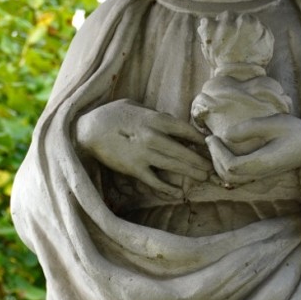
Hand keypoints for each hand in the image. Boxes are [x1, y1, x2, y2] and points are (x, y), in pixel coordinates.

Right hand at [75, 99, 212, 198]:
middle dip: (201, 161)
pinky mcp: (134, 168)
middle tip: (213, 168)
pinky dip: (167, 188)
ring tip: (204, 177)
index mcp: (155, 119)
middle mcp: (153, 136)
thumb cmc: (110, 114)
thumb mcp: (135, 106)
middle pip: (184, 151)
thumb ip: (154, 113)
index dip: (200, 140)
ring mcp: (144, 153)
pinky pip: (155, 181)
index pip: (185, 130)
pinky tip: (178, 193)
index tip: (209, 146)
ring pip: (174, 165)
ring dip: (191, 172)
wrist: (86, 129)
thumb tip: (169, 120)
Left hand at [206, 114, 300, 186]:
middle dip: (215, 158)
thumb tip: (226, 135)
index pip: (231, 166)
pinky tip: (225, 152)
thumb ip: (250, 128)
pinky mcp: (260, 175)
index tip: (213, 136)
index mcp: (262, 163)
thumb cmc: (296, 133)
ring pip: (231, 180)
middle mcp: (259, 174)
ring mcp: (260, 176)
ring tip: (215, 145)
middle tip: (210, 139)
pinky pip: (238, 177)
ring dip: (219, 164)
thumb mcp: (275, 123)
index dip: (218, 153)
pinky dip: (226, 167)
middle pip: (228, 176)